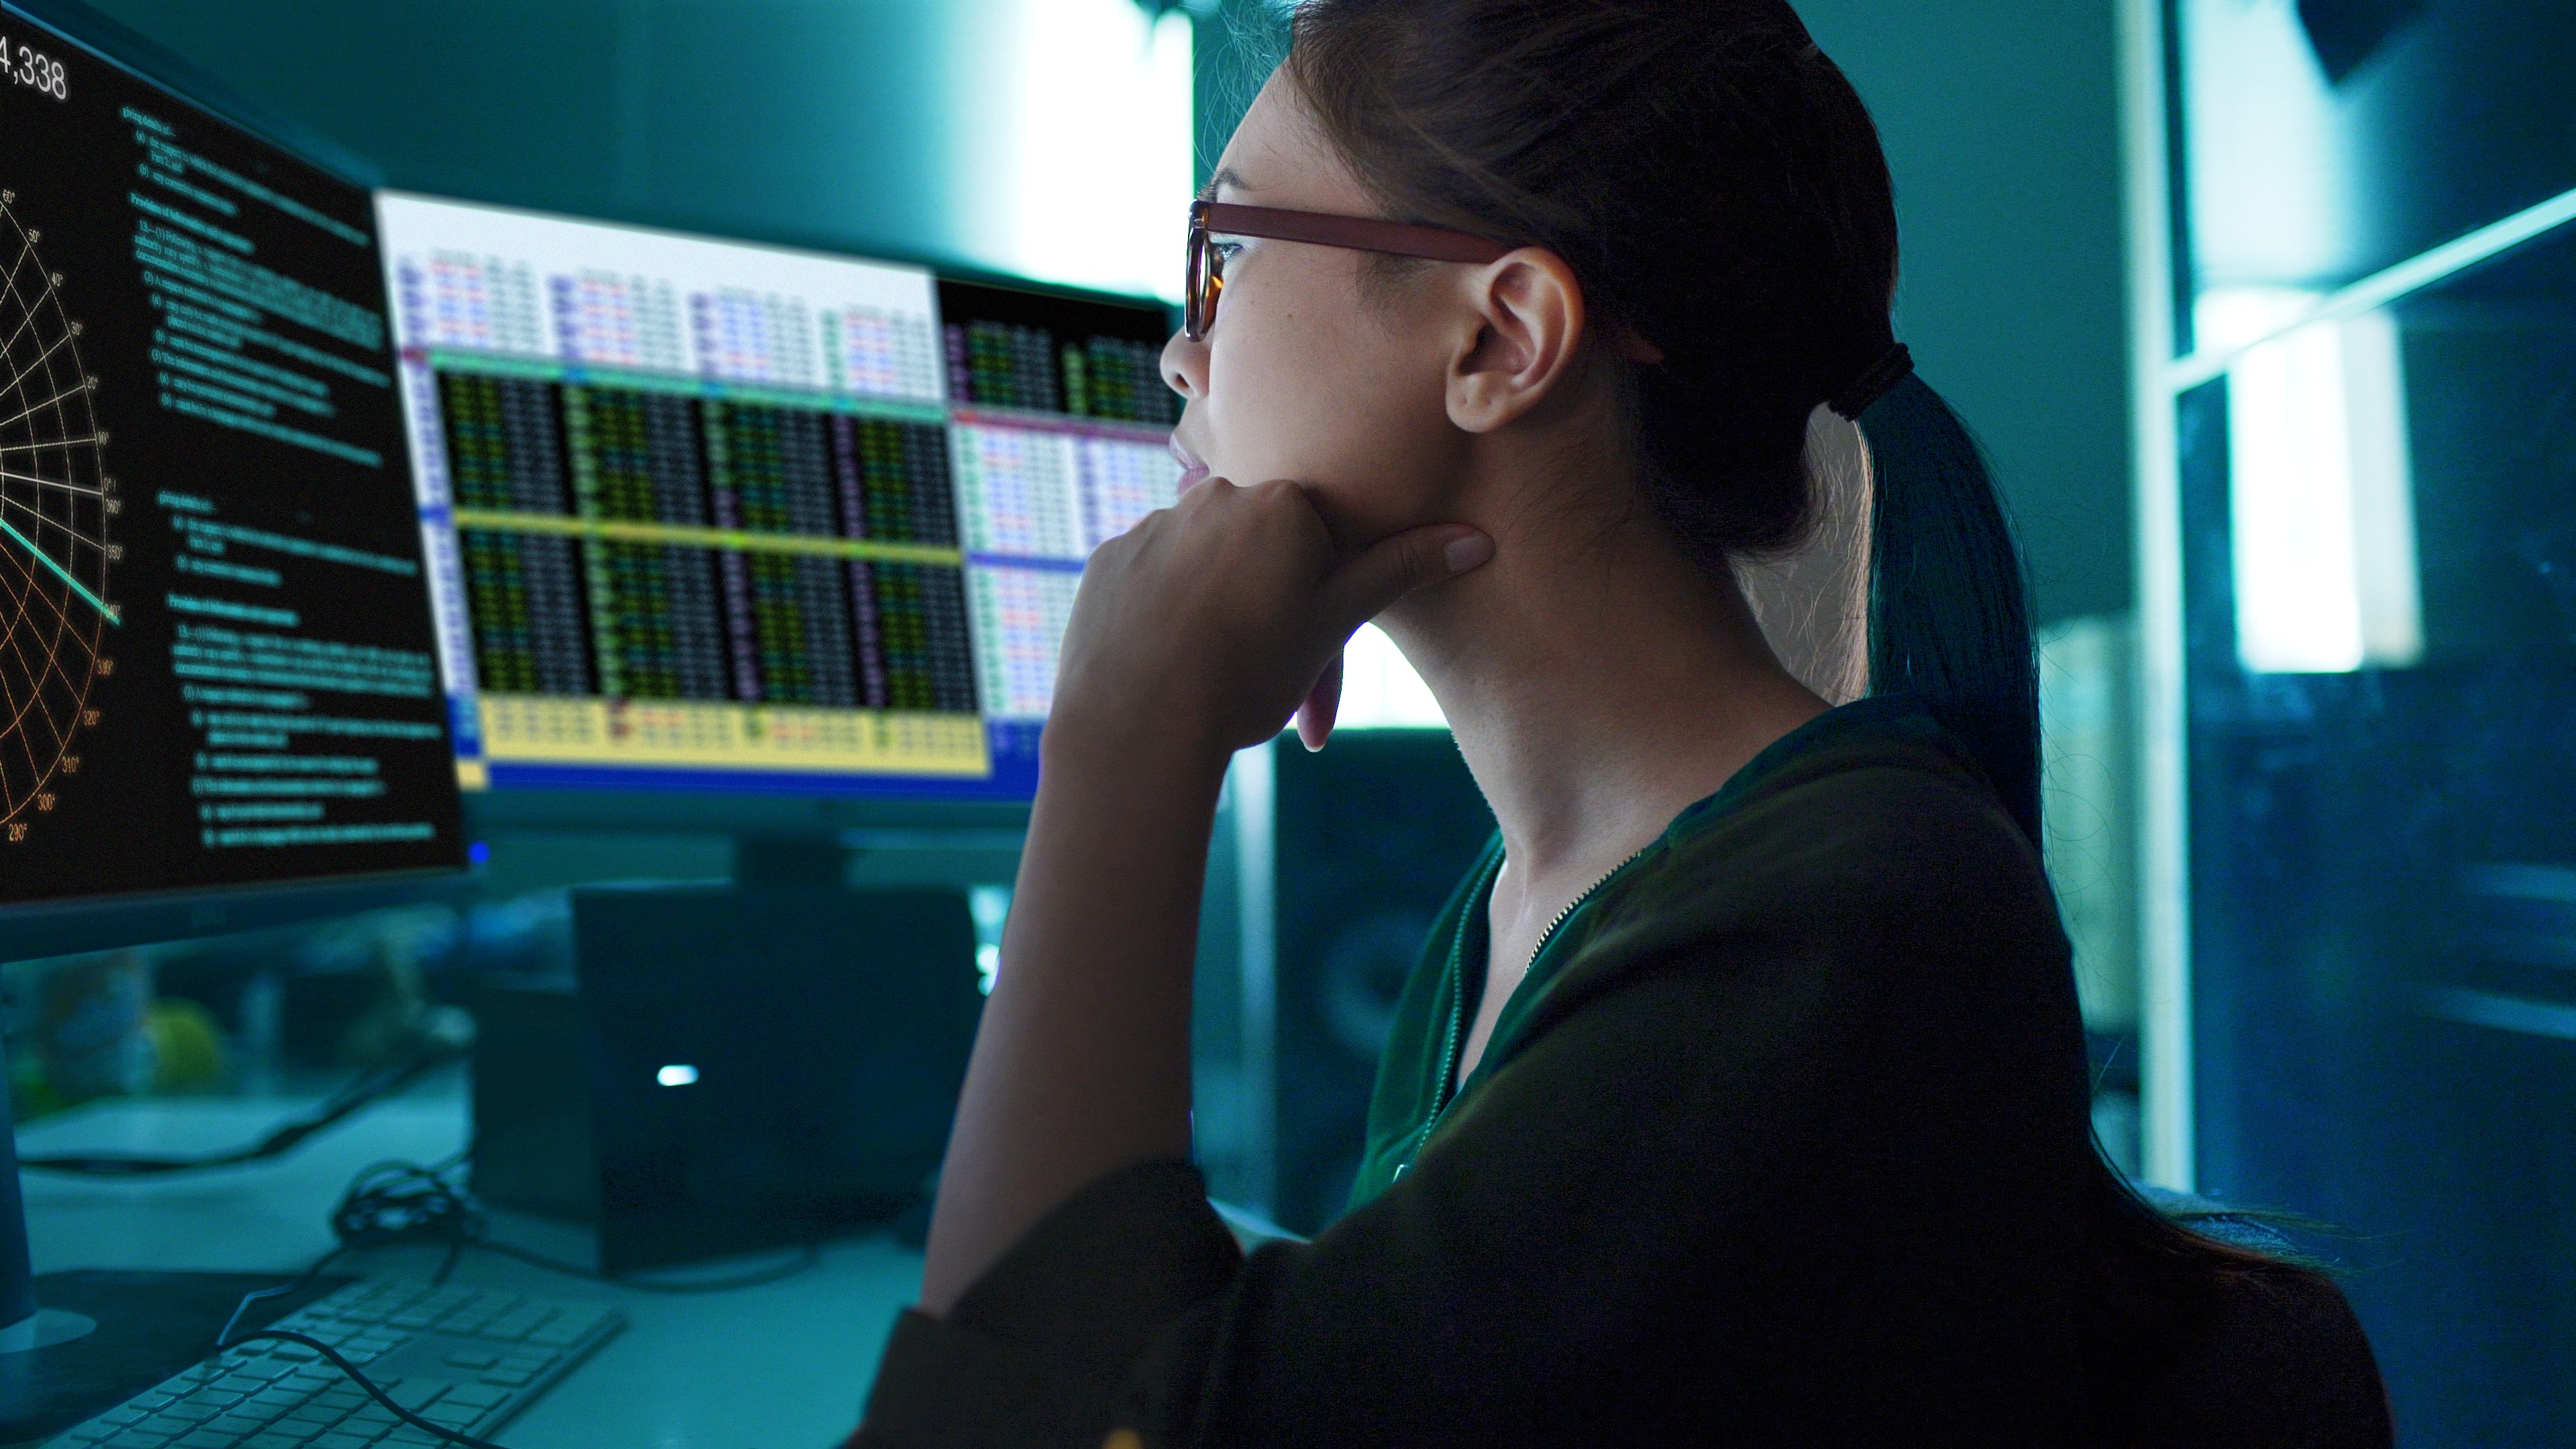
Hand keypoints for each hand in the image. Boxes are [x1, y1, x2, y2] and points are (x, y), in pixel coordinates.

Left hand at [1047, 477, 1491, 764]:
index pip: (1319, 537)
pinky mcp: (1107, 563)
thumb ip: (1401, 570)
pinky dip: (1165, 620)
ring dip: (1218, 614)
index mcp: (1280, 502)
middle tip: (1268, 684)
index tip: (1313, 657)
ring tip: (1217, 684)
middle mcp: (1212, 497)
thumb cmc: (1250, 672)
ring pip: (1205, 568)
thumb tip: (1477, 539)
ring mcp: (1152, 527)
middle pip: (1259, 551)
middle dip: (1272, 612)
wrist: (1139, 721)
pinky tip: (1169, 669)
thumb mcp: (1337, 622)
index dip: (1323, 601)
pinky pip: (1151, 583)